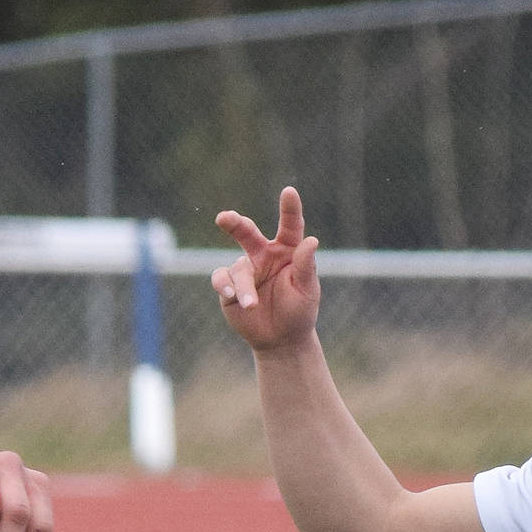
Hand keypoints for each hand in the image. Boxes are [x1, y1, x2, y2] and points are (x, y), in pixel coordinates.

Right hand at [211, 186, 320, 352]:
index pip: (289, 225)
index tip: (289, 192)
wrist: (281, 339)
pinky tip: (229, 294)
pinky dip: (223, 285)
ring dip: (244, 287)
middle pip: (247, 232)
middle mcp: (263, 254)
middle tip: (224, 218)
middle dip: (234, 223)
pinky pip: (221, 278)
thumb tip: (311, 241)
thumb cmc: (299, 311)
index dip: (289, 209)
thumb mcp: (307, 290)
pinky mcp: (229, 286)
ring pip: (238, 268)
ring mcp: (245, 269)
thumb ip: (305, 266)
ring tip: (252, 305)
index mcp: (287, 250)